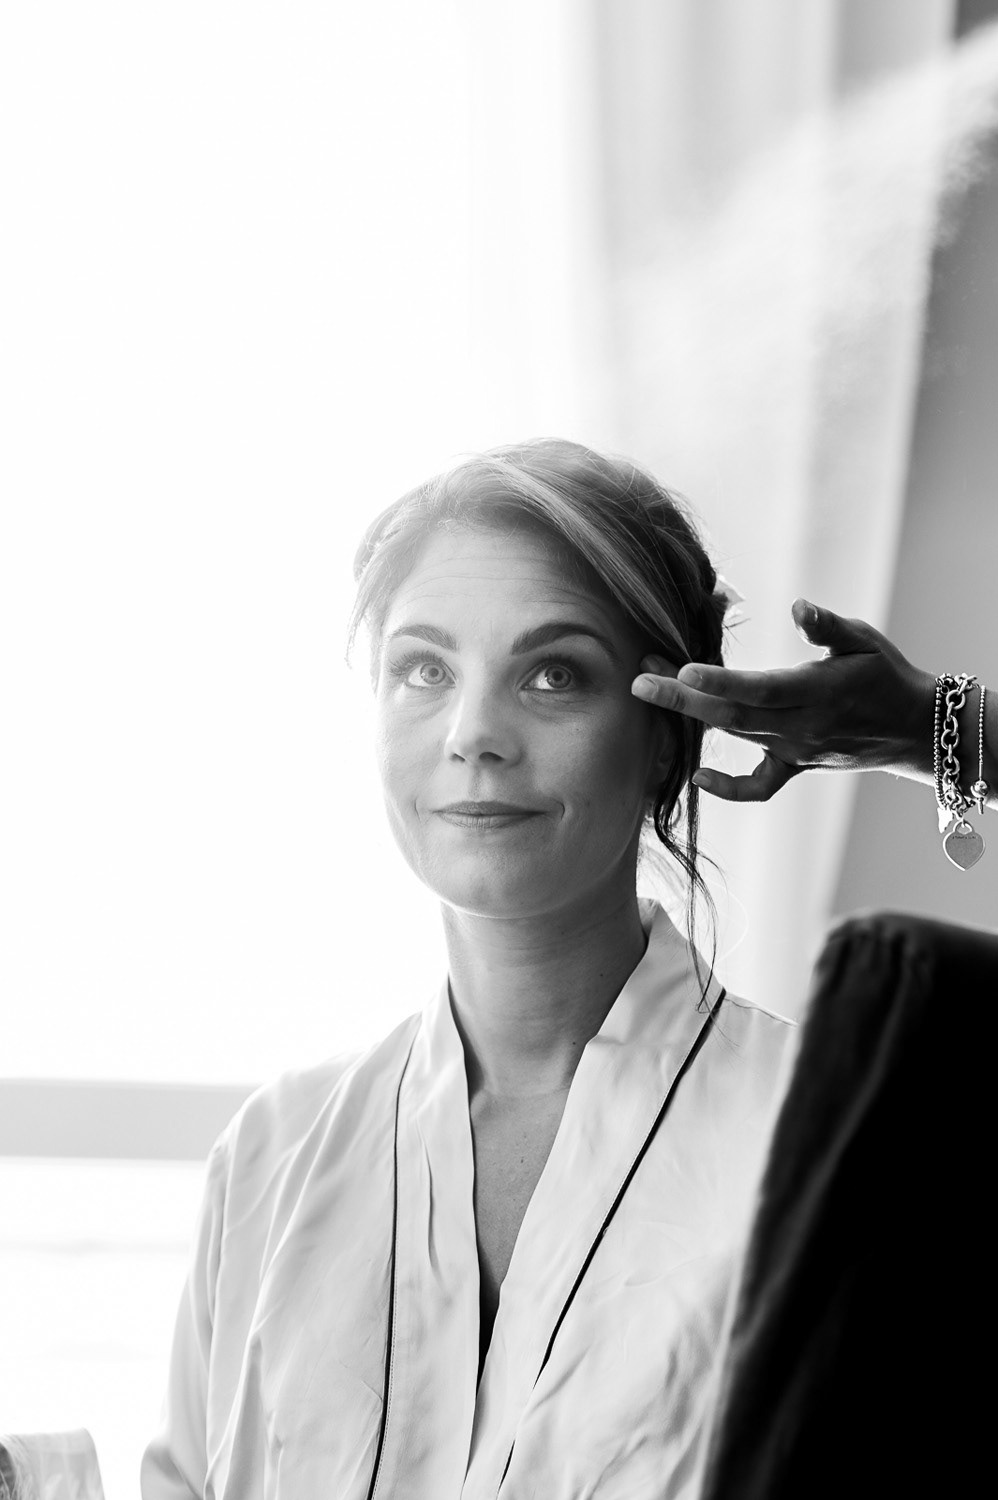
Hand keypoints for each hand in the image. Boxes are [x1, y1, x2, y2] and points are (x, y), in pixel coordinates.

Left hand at [631, 599, 934, 801]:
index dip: (720, 682)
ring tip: (650, 689)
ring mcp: (795, 750)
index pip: (760, 689)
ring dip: (690, 717)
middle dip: (682, 699)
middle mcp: (802, 727)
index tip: (681, 668)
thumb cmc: (885, 674)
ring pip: (735, 736)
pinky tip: (696, 774)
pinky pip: (758, 786)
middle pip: (732, 716)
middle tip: (639, 678)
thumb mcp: (864, 641)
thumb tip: (798, 608)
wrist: (912, 727)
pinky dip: (727, 787)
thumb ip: (828, 626)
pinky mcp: (795, 765)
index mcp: (817, 691)